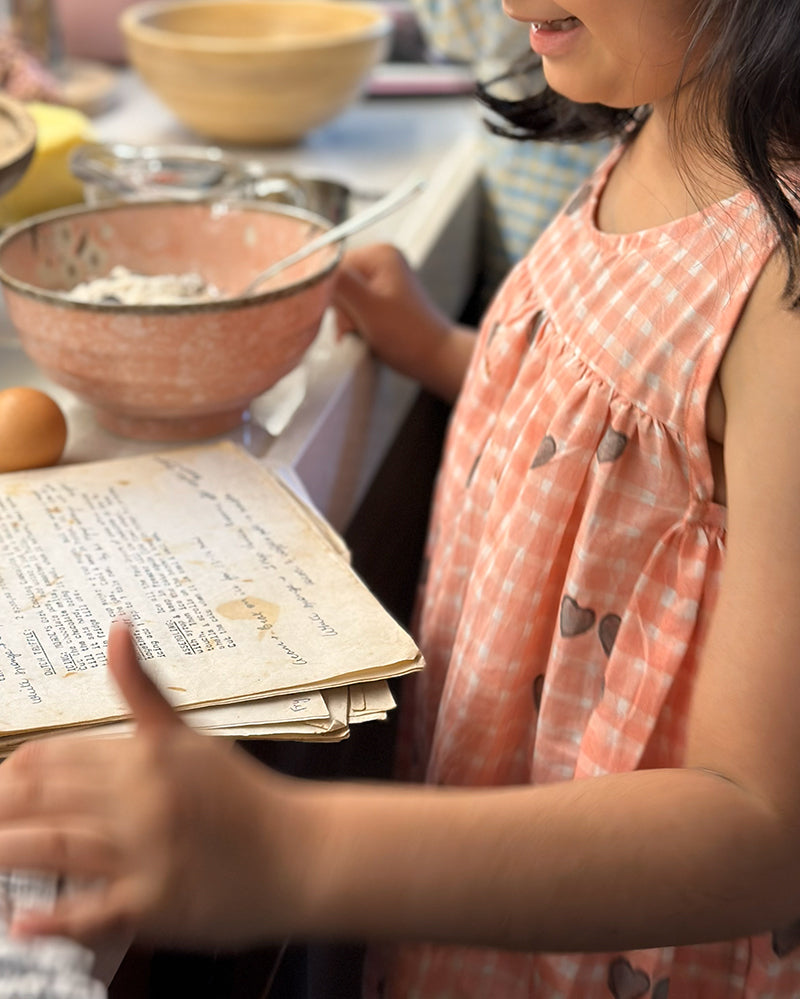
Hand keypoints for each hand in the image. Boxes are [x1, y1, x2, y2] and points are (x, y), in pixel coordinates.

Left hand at [0, 621, 312, 948]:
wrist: (300, 852)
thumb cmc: (242, 795)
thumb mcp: (190, 734)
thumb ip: (142, 688)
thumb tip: (116, 627)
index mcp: (147, 753)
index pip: (55, 756)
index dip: (14, 771)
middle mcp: (143, 797)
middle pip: (46, 798)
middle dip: (0, 808)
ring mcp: (148, 851)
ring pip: (56, 846)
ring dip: (9, 852)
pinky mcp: (156, 903)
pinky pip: (94, 912)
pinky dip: (54, 919)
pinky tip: (23, 920)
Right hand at [333, 243, 474, 401]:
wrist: (435, 358)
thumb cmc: (408, 335)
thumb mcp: (368, 307)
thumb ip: (339, 284)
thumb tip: (311, 268)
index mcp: (378, 254)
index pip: (331, 267)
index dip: (330, 294)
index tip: (347, 316)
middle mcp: (380, 260)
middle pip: (335, 282)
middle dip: (341, 310)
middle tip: (360, 327)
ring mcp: (381, 280)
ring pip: (341, 298)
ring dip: (346, 320)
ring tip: (366, 333)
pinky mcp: (380, 298)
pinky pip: (353, 308)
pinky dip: (354, 324)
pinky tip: (366, 334)